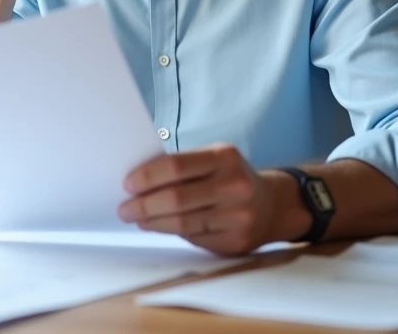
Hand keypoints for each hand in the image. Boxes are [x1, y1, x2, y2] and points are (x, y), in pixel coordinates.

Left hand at [117, 144, 281, 255]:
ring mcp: (238, 216)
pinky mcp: (235, 241)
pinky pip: (194, 238)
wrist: (272, 205)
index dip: (147, 177)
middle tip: (125, 209)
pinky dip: (171, 233)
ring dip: (152, 222)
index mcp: (224, 157)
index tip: (127, 184)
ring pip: (182, 223)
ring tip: (137, 218)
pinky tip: (158, 227)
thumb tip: (138, 180)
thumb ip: (182, 167)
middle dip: (144, 205)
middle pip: (176, 198)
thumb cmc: (230, 178)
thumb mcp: (213, 159)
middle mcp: (234, 185)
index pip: (175, 166)